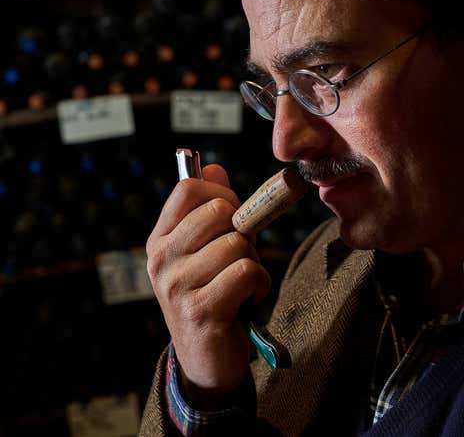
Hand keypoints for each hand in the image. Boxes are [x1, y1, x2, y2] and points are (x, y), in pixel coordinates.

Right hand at [146, 164, 270, 396]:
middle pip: (218, 212)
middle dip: (242, 230)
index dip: (221, 193)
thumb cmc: (209, 292)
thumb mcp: (204, 248)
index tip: (232, 212)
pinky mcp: (201, 309)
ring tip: (240, 282)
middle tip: (238, 255)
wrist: (204, 356)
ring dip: (252, 261)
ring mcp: (177, 285)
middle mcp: (162, 259)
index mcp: (161, 239)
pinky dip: (259, 284)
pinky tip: (247, 299)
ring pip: (237, 243)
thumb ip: (209, 207)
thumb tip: (214, 166)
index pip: (188, 189)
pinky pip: (246, 272)